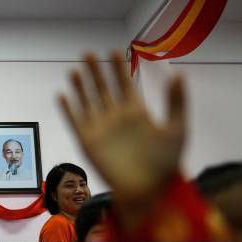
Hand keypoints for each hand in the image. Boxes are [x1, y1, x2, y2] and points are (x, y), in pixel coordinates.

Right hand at [59, 52, 185, 212]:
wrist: (147, 190)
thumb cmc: (165, 164)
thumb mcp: (177, 129)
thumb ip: (176, 102)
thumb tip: (178, 74)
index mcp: (136, 113)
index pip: (124, 85)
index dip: (118, 68)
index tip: (113, 50)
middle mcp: (116, 119)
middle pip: (102, 89)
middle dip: (95, 71)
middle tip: (87, 53)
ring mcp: (101, 130)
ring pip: (87, 102)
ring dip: (80, 86)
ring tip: (73, 69)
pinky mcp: (88, 142)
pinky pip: (75, 121)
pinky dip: (68, 109)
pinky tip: (62, 95)